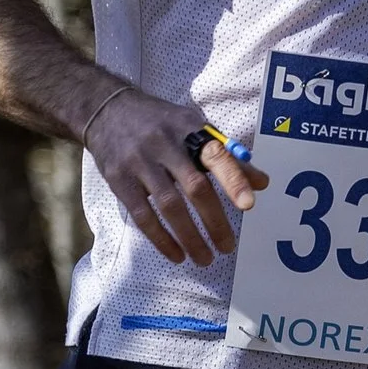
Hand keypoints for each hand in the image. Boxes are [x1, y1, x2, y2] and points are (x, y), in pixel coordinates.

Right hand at [82, 85, 259, 265]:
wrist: (106, 110)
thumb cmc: (160, 124)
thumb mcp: (193, 127)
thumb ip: (226, 156)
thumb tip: (261, 184)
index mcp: (189, 128)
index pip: (215, 154)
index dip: (233, 179)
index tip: (249, 205)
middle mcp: (164, 144)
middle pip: (194, 186)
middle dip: (214, 221)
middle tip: (227, 247)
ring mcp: (139, 162)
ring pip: (169, 205)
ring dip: (190, 237)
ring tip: (205, 259)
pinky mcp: (118, 179)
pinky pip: (142, 215)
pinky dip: (161, 239)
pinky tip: (177, 254)